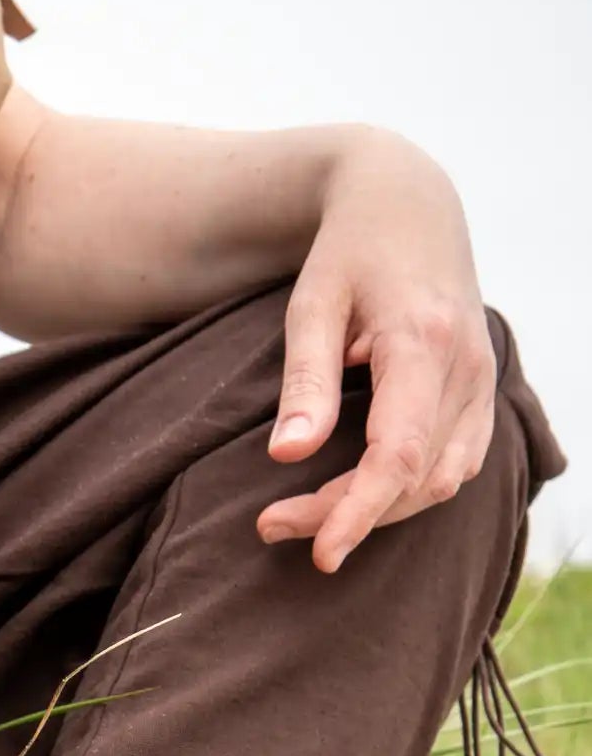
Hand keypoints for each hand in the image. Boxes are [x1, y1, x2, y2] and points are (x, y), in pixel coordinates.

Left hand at [257, 130, 495, 572]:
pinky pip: (457, 464)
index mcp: (424, 340)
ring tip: (307, 516)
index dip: (357, 512)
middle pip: (416, 478)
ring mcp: (482, 379)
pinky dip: (411, 492)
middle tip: (273, 525)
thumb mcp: (312, 303)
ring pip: (442, 480)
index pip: (398, 454)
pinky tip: (361, 495)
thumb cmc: (349, 250)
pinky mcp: (482, 390)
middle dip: (348, 515)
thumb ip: (304, 380)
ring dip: (380, 511)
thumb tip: (286, 456)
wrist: (406, 202)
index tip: (318, 553)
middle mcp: (466, 365)